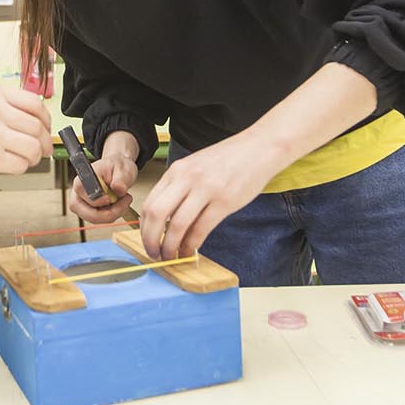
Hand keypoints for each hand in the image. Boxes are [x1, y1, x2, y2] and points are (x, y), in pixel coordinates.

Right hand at [0, 82, 51, 186]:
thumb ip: (1, 106)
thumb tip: (34, 121)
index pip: (34, 102)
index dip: (46, 119)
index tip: (45, 128)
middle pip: (37, 126)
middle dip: (43, 142)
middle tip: (41, 150)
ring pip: (34, 147)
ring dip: (34, 157)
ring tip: (25, 159)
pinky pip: (21, 164)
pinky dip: (20, 168)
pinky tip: (9, 166)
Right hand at [68, 153, 138, 224]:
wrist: (117, 168)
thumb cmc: (117, 166)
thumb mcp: (123, 169)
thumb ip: (121, 179)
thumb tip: (119, 189)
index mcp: (82, 180)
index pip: (88, 199)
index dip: (101, 202)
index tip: (114, 197)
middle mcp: (78, 194)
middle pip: (88, 214)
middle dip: (110, 213)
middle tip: (126, 201)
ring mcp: (82, 204)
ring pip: (95, 219)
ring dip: (113, 214)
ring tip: (123, 199)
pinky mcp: (88, 211)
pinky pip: (100, 220)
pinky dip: (112, 215)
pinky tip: (119, 204)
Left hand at [138, 133, 281, 259]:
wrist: (260, 148)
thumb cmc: (229, 159)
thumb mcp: (196, 165)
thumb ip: (180, 186)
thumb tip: (165, 218)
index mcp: (177, 170)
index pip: (149, 203)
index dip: (144, 228)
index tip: (147, 241)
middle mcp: (187, 178)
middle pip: (157, 214)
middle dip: (151, 239)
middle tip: (154, 254)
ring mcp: (206, 189)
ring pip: (177, 225)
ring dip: (171, 246)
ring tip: (173, 256)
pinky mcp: (225, 201)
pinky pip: (201, 229)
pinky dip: (192, 244)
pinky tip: (191, 250)